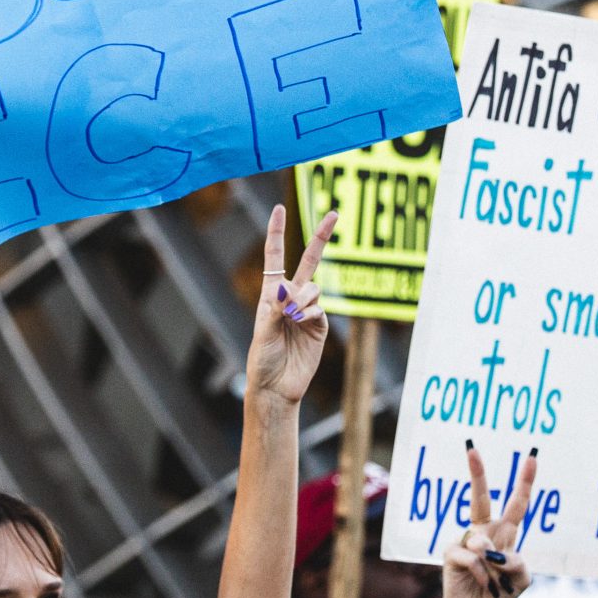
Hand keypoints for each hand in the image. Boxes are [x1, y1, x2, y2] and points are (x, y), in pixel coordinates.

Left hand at [242, 203, 334, 404]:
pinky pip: (321, 309)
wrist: (276, 388)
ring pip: (314, 288)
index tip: (279, 209)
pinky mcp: (320, 327)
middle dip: (321, 237)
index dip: (277, 232)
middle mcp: (290, 299)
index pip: (275, 257)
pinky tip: (301, 323)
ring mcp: (307, 312)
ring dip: (303, 298)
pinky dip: (311, 312)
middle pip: (309, 261)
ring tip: (291, 316)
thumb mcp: (263, 331)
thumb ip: (276, 308)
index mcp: (270, 294)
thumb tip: (287, 288)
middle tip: (335, 213)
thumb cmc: (262, 360)